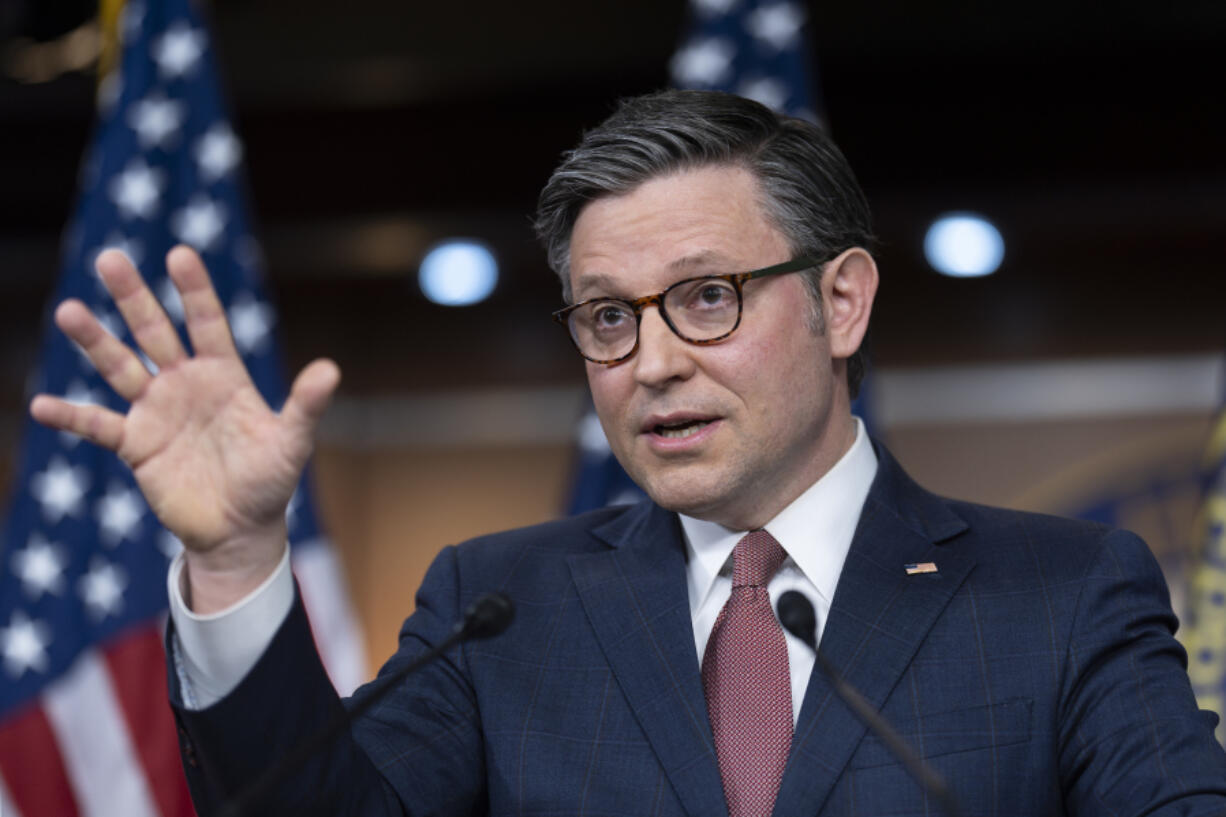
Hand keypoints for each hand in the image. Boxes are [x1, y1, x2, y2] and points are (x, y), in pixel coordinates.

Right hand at [30, 246, 338, 609]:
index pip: (207, 322)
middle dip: (133, 297)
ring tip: (69, 311)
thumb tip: (330, 369)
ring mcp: (157, 411)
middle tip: (109, 258)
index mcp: (224, 375)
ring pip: (120, 366)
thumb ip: (305, 405)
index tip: (179, 254)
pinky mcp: (136, 445)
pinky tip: (42, 405)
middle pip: (154, 331)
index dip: (194, 290)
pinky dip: (72, 416)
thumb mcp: (291, 442)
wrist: (240, 529)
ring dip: (95, 341)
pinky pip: (99, 425)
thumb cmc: (270, 481)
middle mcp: (186, 384)